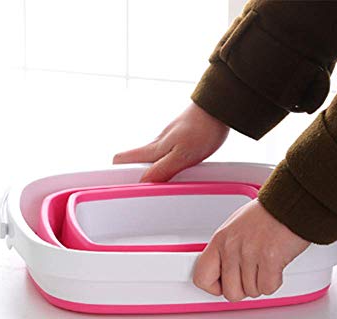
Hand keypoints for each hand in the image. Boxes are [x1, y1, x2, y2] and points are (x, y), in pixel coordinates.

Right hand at [113, 103, 228, 181]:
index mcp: (152, 149)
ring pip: (152, 161)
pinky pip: (167, 158)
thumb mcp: (182, 155)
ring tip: (167, 186)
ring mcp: (167, 142)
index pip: (120, 160)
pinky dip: (169, 167)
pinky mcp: (179, 141)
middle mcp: (156, 145)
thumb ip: (162, 170)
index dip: (117, 174)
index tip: (124, 188)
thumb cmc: (203, 127)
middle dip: (137, 179)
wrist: (219, 107)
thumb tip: (143, 182)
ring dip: (155, 175)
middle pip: (134, 163)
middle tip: (148, 193)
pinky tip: (182, 172)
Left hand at [193, 200, 310, 301]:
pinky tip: (275, 267)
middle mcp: (231, 248)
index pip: (201, 277)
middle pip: (230, 292)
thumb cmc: (266, 215)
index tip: (223, 284)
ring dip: (260, 283)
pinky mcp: (270, 259)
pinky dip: (274, 282)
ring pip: (251, 291)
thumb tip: (221, 270)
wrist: (290, 204)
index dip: (214, 287)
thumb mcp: (234, 228)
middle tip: (251, 276)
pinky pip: (268, 288)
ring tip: (265, 264)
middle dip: (243, 289)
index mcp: (219, 240)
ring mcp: (249, 253)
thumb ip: (225, 251)